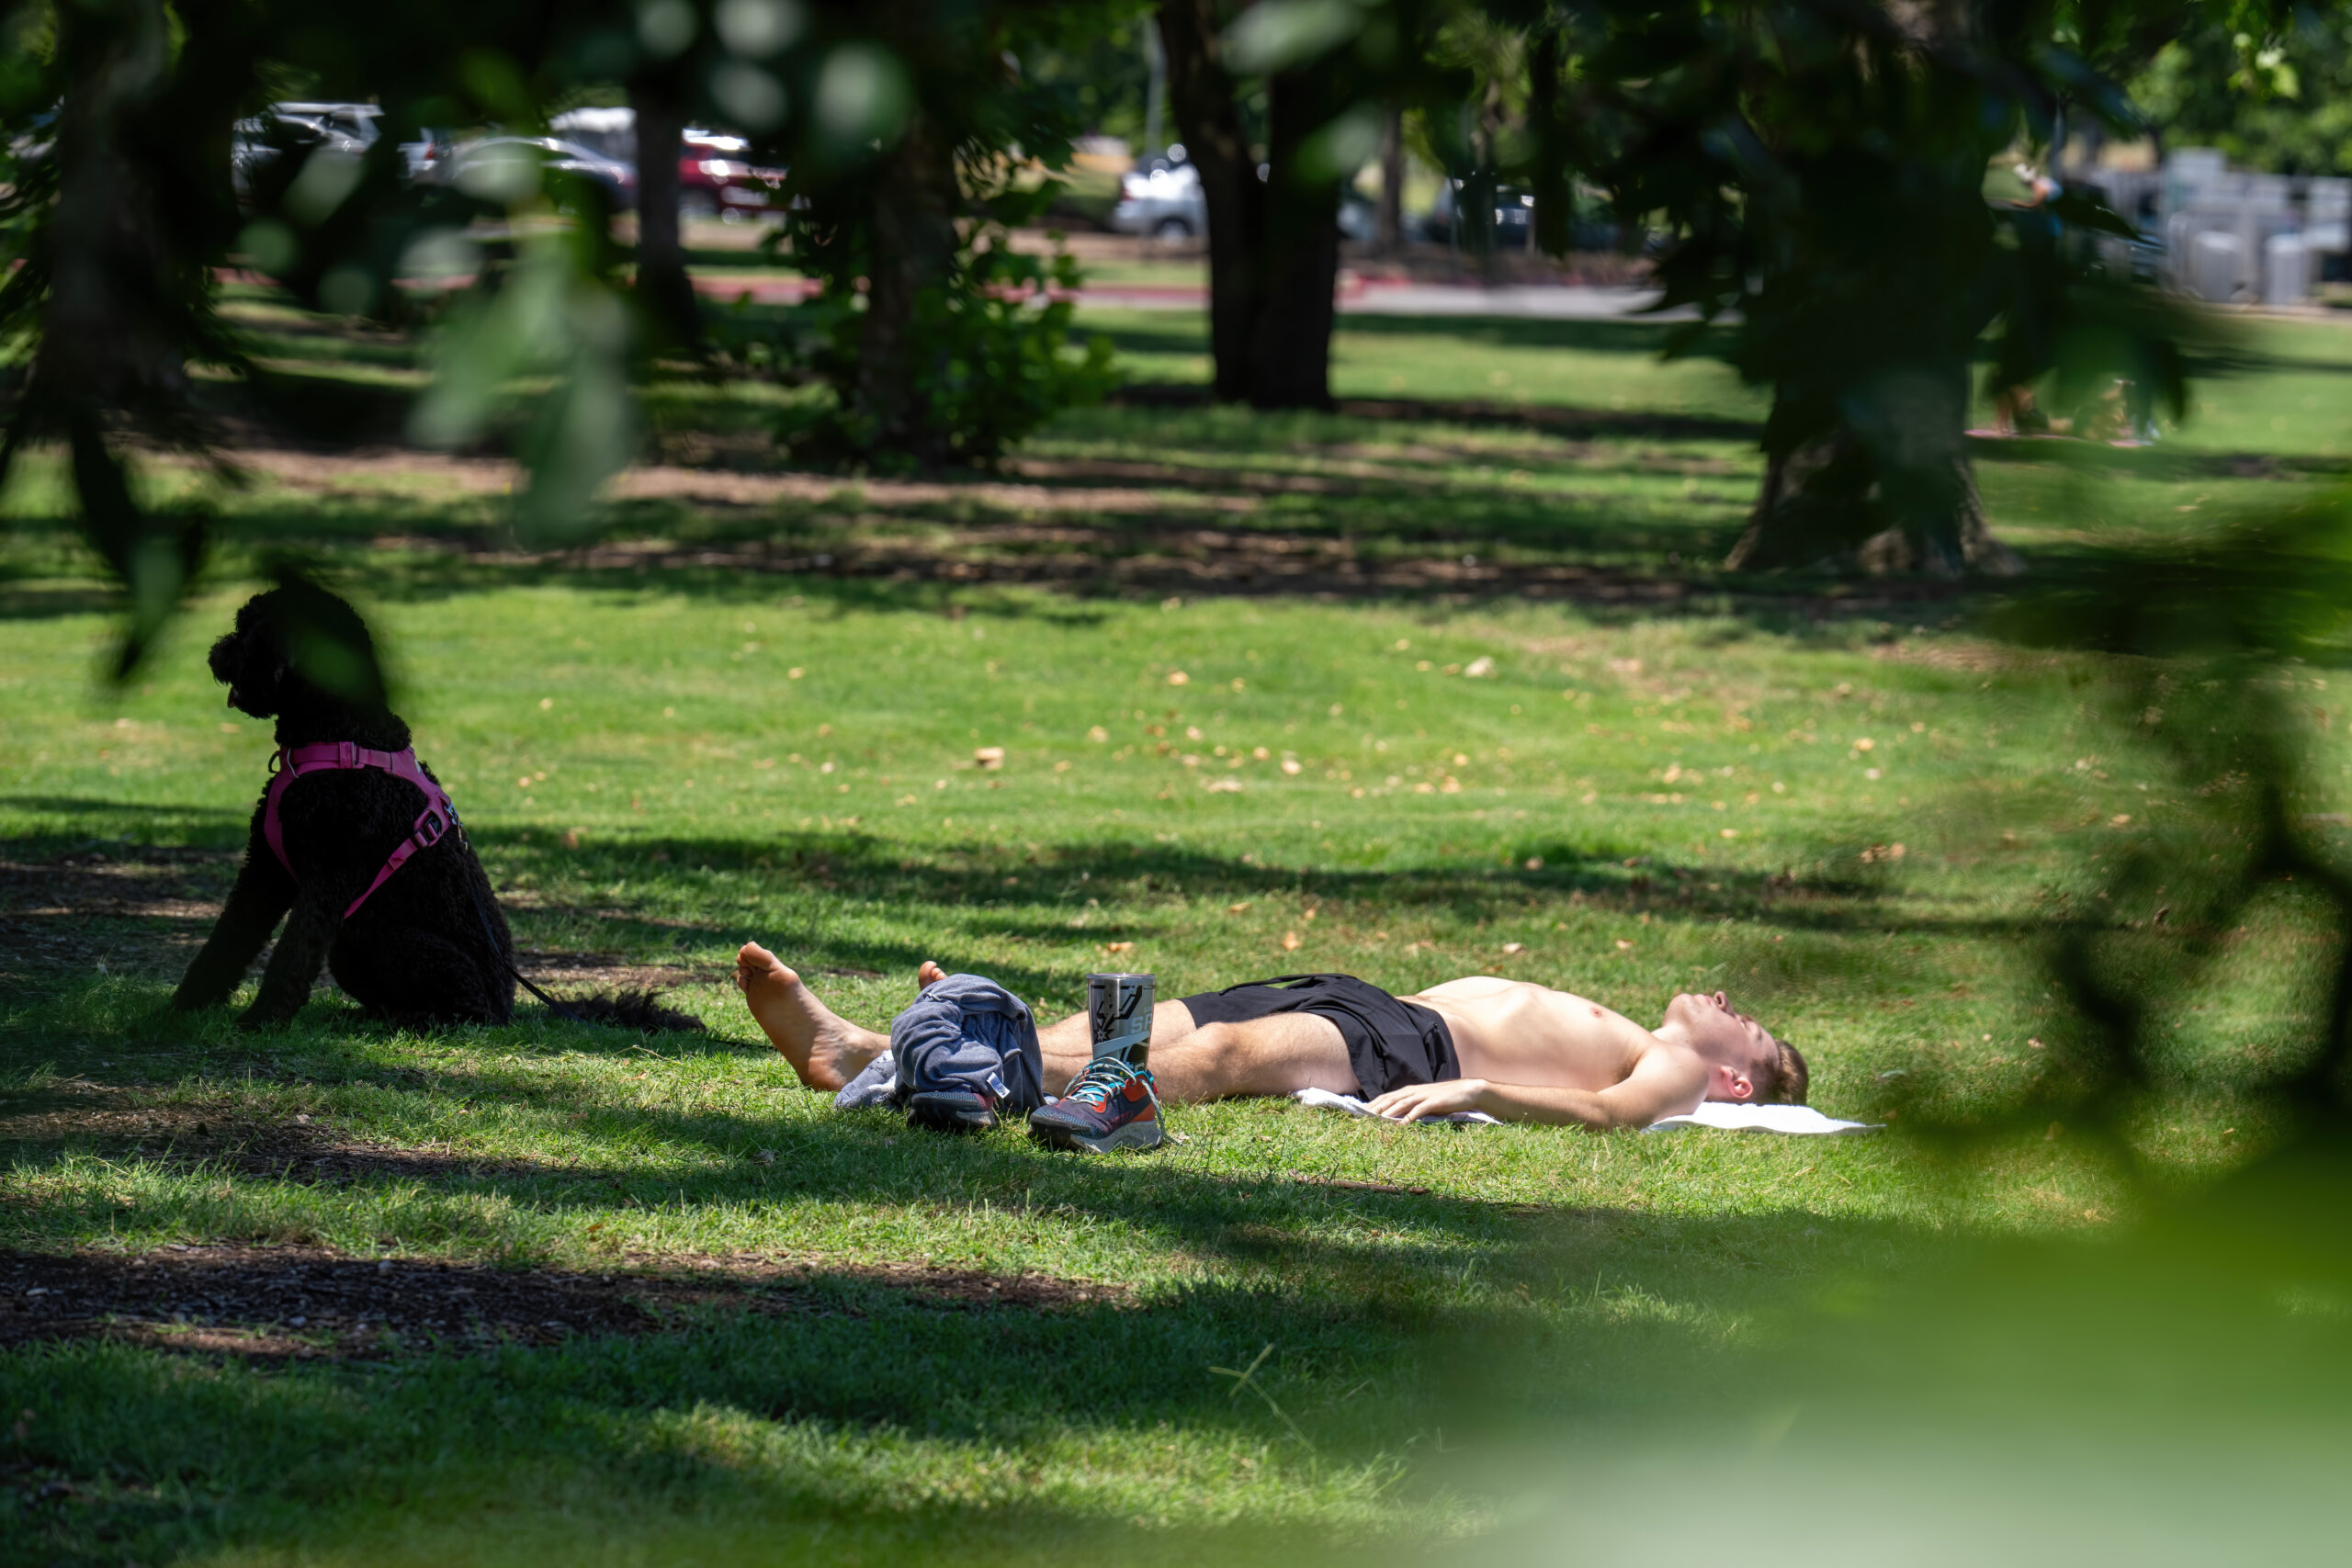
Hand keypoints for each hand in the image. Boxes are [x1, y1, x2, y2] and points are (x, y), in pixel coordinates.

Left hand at [1366, 1078, 1489, 1120]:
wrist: (1466, 1091)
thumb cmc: (1443, 1099)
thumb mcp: (1423, 1101)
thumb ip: (1410, 1107)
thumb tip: (1395, 1118)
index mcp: (1408, 1091)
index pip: (1385, 1097)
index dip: (1371, 1105)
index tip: (1358, 1113)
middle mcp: (1412, 1091)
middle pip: (1388, 1100)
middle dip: (1374, 1109)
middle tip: (1360, 1119)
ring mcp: (1423, 1095)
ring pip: (1401, 1104)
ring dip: (1387, 1113)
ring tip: (1375, 1122)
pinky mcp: (1434, 1102)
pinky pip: (1419, 1110)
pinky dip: (1409, 1117)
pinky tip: (1401, 1125)